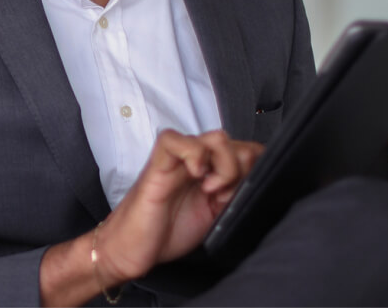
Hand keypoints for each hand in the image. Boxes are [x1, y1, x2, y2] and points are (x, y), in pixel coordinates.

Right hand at [94, 130, 263, 282]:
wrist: (130, 249)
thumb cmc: (166, 234)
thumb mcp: (215, 216)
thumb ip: (234, 195)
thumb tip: (258, 181)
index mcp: (211, 172)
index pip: (246, 151)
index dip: (252, 170)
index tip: (240, 195)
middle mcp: (196, 162)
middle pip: (237, 144)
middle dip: (241, 171)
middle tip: (224, 197)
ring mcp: (176, 161)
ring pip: (215, 137)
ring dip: (223, 164)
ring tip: (211, 190)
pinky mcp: (157, 165)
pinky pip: (174, 139)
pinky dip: (193, 152)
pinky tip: (196, 174)